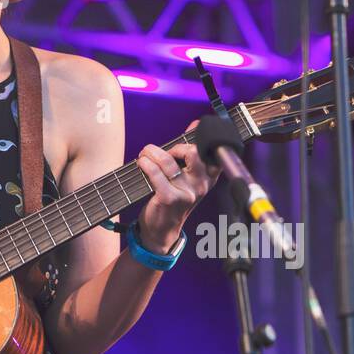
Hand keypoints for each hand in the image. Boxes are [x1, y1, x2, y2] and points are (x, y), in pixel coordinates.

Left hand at [135, 119, 220, 244]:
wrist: (162, 229)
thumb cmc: (173, 198)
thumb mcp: (187, 176)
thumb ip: (191, 152)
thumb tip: (196, 123)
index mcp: (209, 177)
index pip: (213, 152)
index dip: (204, 137)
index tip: (195, 127)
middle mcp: (201, 185)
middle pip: (192, 152)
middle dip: (172, 146)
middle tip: (159, 152)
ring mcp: (187, 193)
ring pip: (168, 161)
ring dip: (151, 152)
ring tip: (144, 155)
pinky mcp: (170, 198)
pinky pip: (155, 173)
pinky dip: (145, 164)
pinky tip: (141, 163)